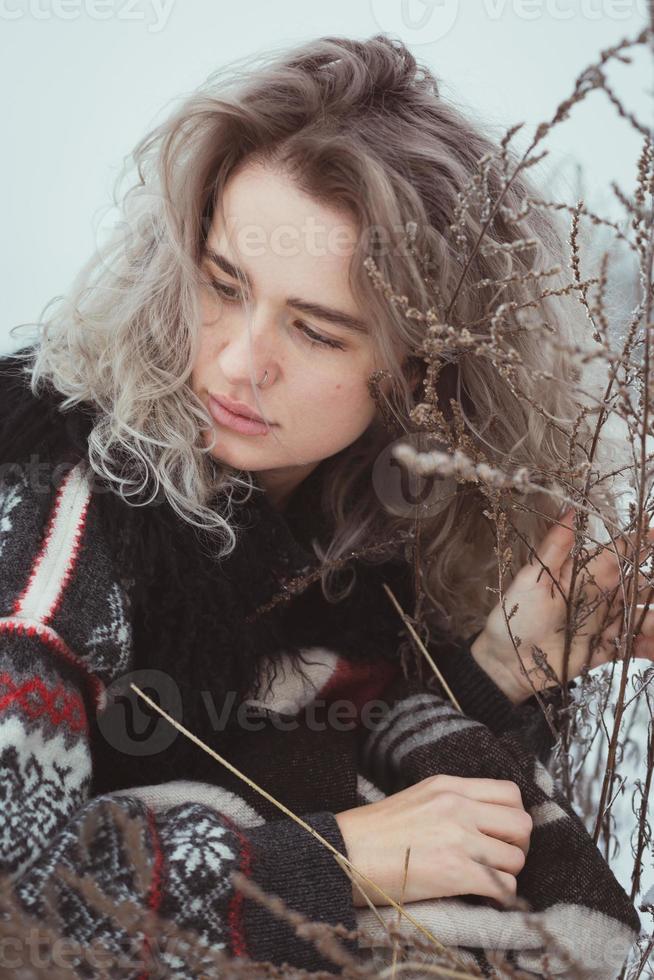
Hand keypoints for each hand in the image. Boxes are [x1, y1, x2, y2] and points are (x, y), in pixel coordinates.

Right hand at [335, 774, 530, 906]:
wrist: (346, 853)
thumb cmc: (374, 831)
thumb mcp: (417, 797)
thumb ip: (452, 801)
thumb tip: (483, 819)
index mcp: (448, 785)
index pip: (510, 792)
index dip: (513, 816)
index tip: (502, 832)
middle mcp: (458, 806)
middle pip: (522, 824)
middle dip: (518, 845)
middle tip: (500, 858)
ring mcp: (459, 838)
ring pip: (516, 858)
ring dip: (507, 872)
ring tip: (486, 878)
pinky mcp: (455, 872)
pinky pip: (504, 886)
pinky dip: (500, 895)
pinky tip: (480, 894)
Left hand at [471, 509, 653, 703]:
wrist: (507, 661)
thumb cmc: (514, 616)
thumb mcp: (532, 578)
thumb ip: (554, 547)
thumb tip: (570, 510)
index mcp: (588, 572)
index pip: (622, 551)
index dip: (643, 542)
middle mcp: (604, 594)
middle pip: (644, 582)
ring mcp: (608, 621)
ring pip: (645, 613)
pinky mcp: (608, 647)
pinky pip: (637, 644)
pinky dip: (650, 645)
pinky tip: (652, 646)